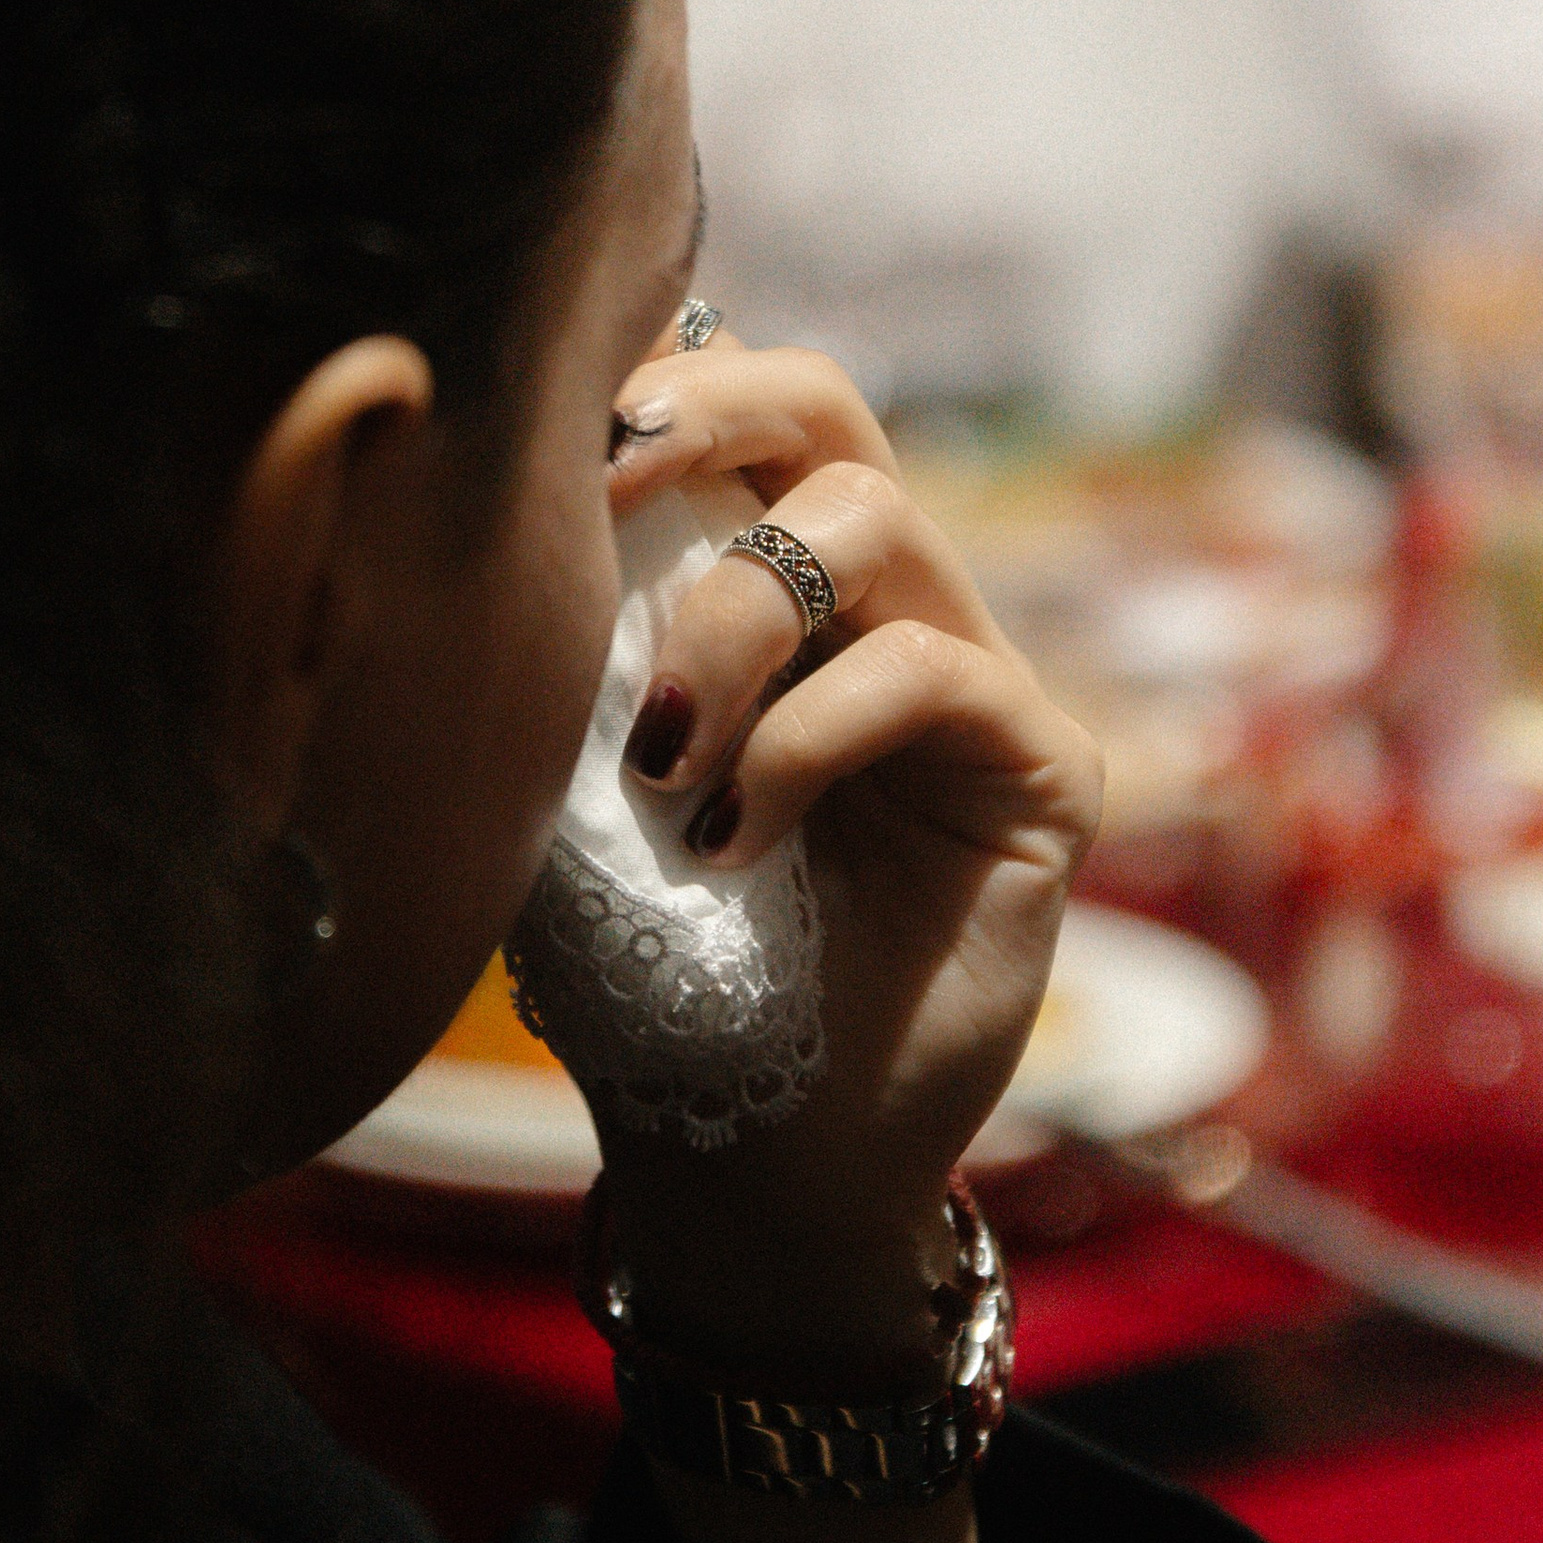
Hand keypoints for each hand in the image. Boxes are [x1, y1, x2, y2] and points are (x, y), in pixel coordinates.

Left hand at [599, 335, 1101, 1388]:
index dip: (662, 378)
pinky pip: (933, 673)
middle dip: (706, 414)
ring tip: (660, 760)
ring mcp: (976, 684)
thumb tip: (499, 504)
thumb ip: (576, 647)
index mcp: (773, 599)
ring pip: (875, 522)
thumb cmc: (654, 977)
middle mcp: (884, 615)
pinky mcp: (1043, 772)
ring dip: (735, 620)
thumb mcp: (574, 787)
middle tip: (601, 481)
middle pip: (830, 411)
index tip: (558, 428)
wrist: (748, 1164)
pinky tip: (731, 845)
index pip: (745, 418)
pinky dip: (803, 745)